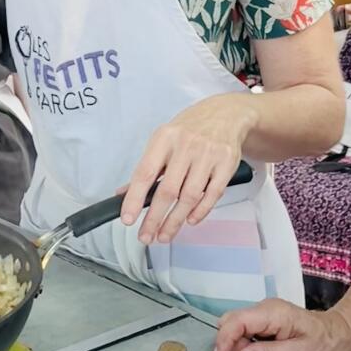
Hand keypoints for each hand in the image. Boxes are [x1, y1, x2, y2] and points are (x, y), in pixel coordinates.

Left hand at [120, 94, 254, 243]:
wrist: (226, 114)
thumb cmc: (189, 129)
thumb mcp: (164, 140)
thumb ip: (147, 168)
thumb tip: (124, 194)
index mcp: (164, 138)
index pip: (145, 173)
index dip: (134, 198)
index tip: (127, 218)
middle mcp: (186, 146)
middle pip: (168, 190)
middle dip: (155, 218)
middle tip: (146, 236)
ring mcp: (208, 155)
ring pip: (189, 196)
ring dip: (175, 220)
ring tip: (165, 235)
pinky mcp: (227, 164)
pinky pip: (212, 195)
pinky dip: (200, 211)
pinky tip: (189, 221)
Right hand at [212, 298, 350, 350]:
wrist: (340, 334)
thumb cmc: (324, 345)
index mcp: (273, 313)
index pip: (237, 321)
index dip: (224, 339)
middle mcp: (265, 307)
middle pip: (232, 321)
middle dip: (230, 342)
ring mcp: (264, 312)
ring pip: (236, 324)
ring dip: (238, 343)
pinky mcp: (265, 319)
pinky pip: (245, 328)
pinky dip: (244, 342)